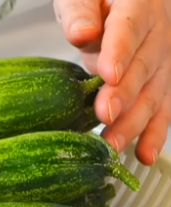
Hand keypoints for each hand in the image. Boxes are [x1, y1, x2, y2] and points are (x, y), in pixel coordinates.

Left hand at [54, 0, 170, 164]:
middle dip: (124, 95)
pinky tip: (144, 155)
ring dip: (135, 123)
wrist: (118, 2)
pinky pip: (161, 108)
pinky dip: (153, 133)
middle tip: (105, 115)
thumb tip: (81, 34)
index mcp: (138, 4)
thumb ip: (80, 11)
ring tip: (114, 146)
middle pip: (143, 67)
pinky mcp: (160, 81)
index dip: (120, 52)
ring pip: (153, 93)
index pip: (129, 29)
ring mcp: (163, 60)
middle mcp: (159, 33)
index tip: (108, 74)